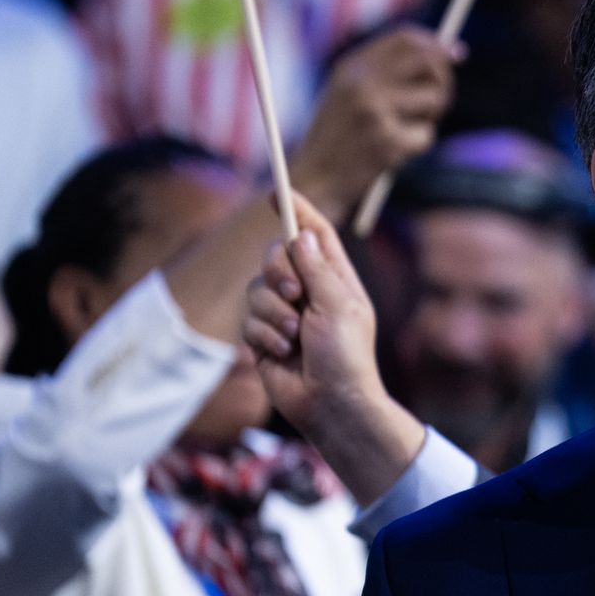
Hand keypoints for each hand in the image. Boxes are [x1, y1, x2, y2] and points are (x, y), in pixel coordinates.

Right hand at [245, 191, 423, 503]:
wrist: (330, 405)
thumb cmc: (346, 356)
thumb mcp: (338, 307)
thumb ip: (317, 270)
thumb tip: (300, 236)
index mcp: (335, 279)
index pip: (314, 235)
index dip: (298, 211)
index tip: (278, 190)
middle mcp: (309, 291)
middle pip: (275, 256)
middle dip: (277, 272)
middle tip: (293, 293)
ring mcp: (285, 314)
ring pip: (256, 290)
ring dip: (273, 314)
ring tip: (294, 338)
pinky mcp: (264, 337)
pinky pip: (249, 321)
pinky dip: (263, 336)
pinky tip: (282, 354)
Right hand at [290, 27, 454, 220]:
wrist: (315, 180)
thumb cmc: (340, 137)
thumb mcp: (351, 93)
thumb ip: (389, 71)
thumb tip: (449, 52)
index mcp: (352, 67)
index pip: (405, 39)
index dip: (435, 44)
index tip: (456, 54)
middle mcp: (363, 83)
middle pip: (428, 60)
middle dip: (444, 78)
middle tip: (441, 99)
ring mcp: (375, 111)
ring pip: (434, 99)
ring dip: (428, 118)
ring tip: (401, 132)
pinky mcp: (387, 141)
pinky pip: (425, 136)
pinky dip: (416, 146)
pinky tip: (391, 154)